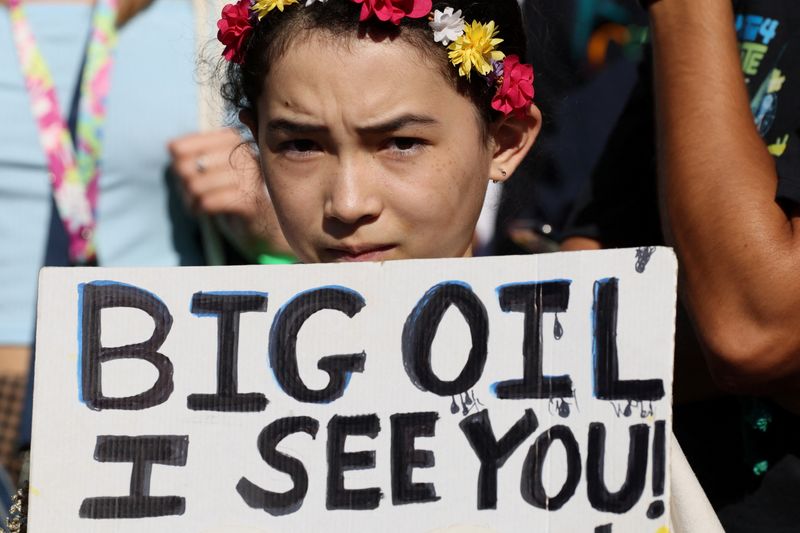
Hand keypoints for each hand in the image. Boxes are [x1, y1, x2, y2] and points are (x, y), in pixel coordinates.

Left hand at [169, 128, 292, 259]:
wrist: (264, 219)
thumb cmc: (232, 188)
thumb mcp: (211, 165)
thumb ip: (191, 151)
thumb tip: (172, 146)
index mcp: (232, 138)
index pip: (181, 147)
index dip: (174, 165)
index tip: (181, 172)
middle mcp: (243, 152)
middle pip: (186, 167)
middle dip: (183, 185)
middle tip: (191, 192)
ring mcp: (250, 177)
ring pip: (196, 186)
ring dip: (191, 200)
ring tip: (198, 203)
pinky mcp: (250, 201)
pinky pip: (209, 202)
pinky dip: (201, 208)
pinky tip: (206, 210)